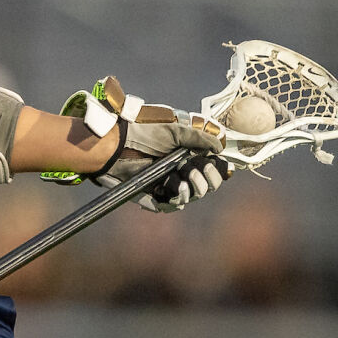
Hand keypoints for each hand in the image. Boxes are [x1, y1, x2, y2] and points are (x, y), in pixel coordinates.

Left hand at [62, 76, 228, 211]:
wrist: (118, 147)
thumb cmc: (143, 134)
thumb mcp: (175, 131)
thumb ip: (199, 138)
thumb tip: (219, 148)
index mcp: (186, 156)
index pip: (211, 168)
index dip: (216, 170)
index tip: (214, 163)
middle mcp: (180, 171)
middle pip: (206, 186)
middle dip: (206, 179)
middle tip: (196, 168)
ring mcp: (168, 185)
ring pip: (193, 196)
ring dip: (193, 187)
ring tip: (181, 176)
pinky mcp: (155, 196)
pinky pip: (173, 205)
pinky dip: (178, 198)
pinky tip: (175, 188)